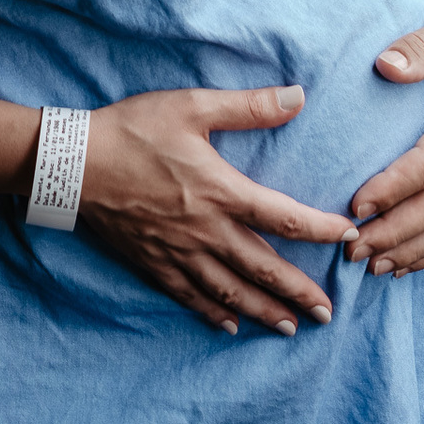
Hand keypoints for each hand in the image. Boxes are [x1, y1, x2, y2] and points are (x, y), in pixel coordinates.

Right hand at [79, 84, 357, 334]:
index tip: (348, 238)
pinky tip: (228, 324)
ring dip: (263, 311)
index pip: (284, 218)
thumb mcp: (193, 106)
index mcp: (221, 191)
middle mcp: (206, 230)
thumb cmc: (134, 128)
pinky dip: (213, 312)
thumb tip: (298, 96)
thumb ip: (248, 106)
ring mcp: (179, 253)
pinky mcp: (153, 263)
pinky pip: (190, 296)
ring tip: (289, 327)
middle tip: (328, 314)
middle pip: (264, 268)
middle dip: (299, 292)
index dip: (321, 230)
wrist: (75, 163)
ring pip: (231, 291)